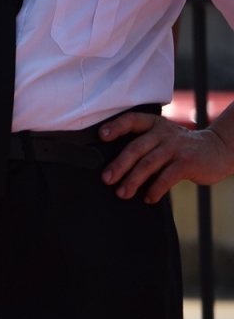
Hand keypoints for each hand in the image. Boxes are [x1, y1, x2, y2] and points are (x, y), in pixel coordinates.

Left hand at [100, 113, 233, 202]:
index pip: (132, 120)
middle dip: (119, 165)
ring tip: (122, 193)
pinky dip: (155, 189)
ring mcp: (176, 147)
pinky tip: (148, 198)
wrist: (217, 150)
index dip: (116, 127)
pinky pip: (167, 177)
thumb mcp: (163, 138)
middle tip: (106, 179)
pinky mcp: (187, 162)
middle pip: (136, 148)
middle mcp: (164, 133)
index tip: (101, 136)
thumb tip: (114, 167)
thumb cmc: (181, 147)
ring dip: (133, 181)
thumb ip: (144, 145)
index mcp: (154, 124)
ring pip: (149, 164)